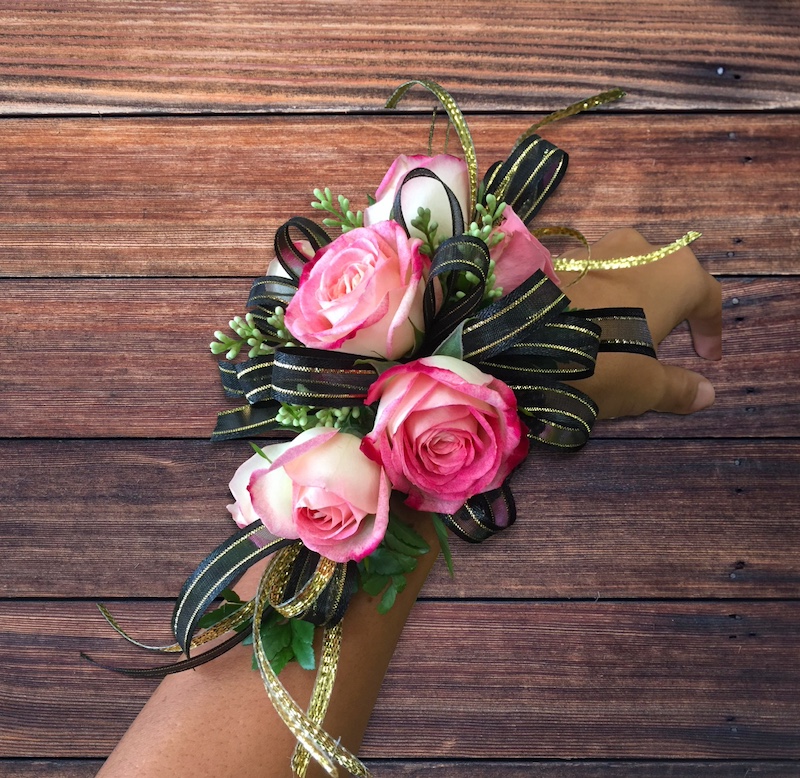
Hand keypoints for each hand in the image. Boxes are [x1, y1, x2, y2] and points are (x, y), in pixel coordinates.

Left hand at [558, 228, 721, 418]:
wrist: (519, 339)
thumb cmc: (598, 361)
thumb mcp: (644, 385)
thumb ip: (678, 387)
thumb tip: (707, 393)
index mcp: (676, 273)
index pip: (707, 298)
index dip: (709, 329)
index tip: (707, 356)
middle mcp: (641, 248)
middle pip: (667, 278)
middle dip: (669, 307)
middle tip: (666, 339)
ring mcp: (599, 248)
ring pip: (627, 272)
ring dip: (631, 299)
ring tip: (622, 332)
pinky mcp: (562, 257)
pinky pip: (593, 277)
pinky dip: (598, 297)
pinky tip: (587, 323)